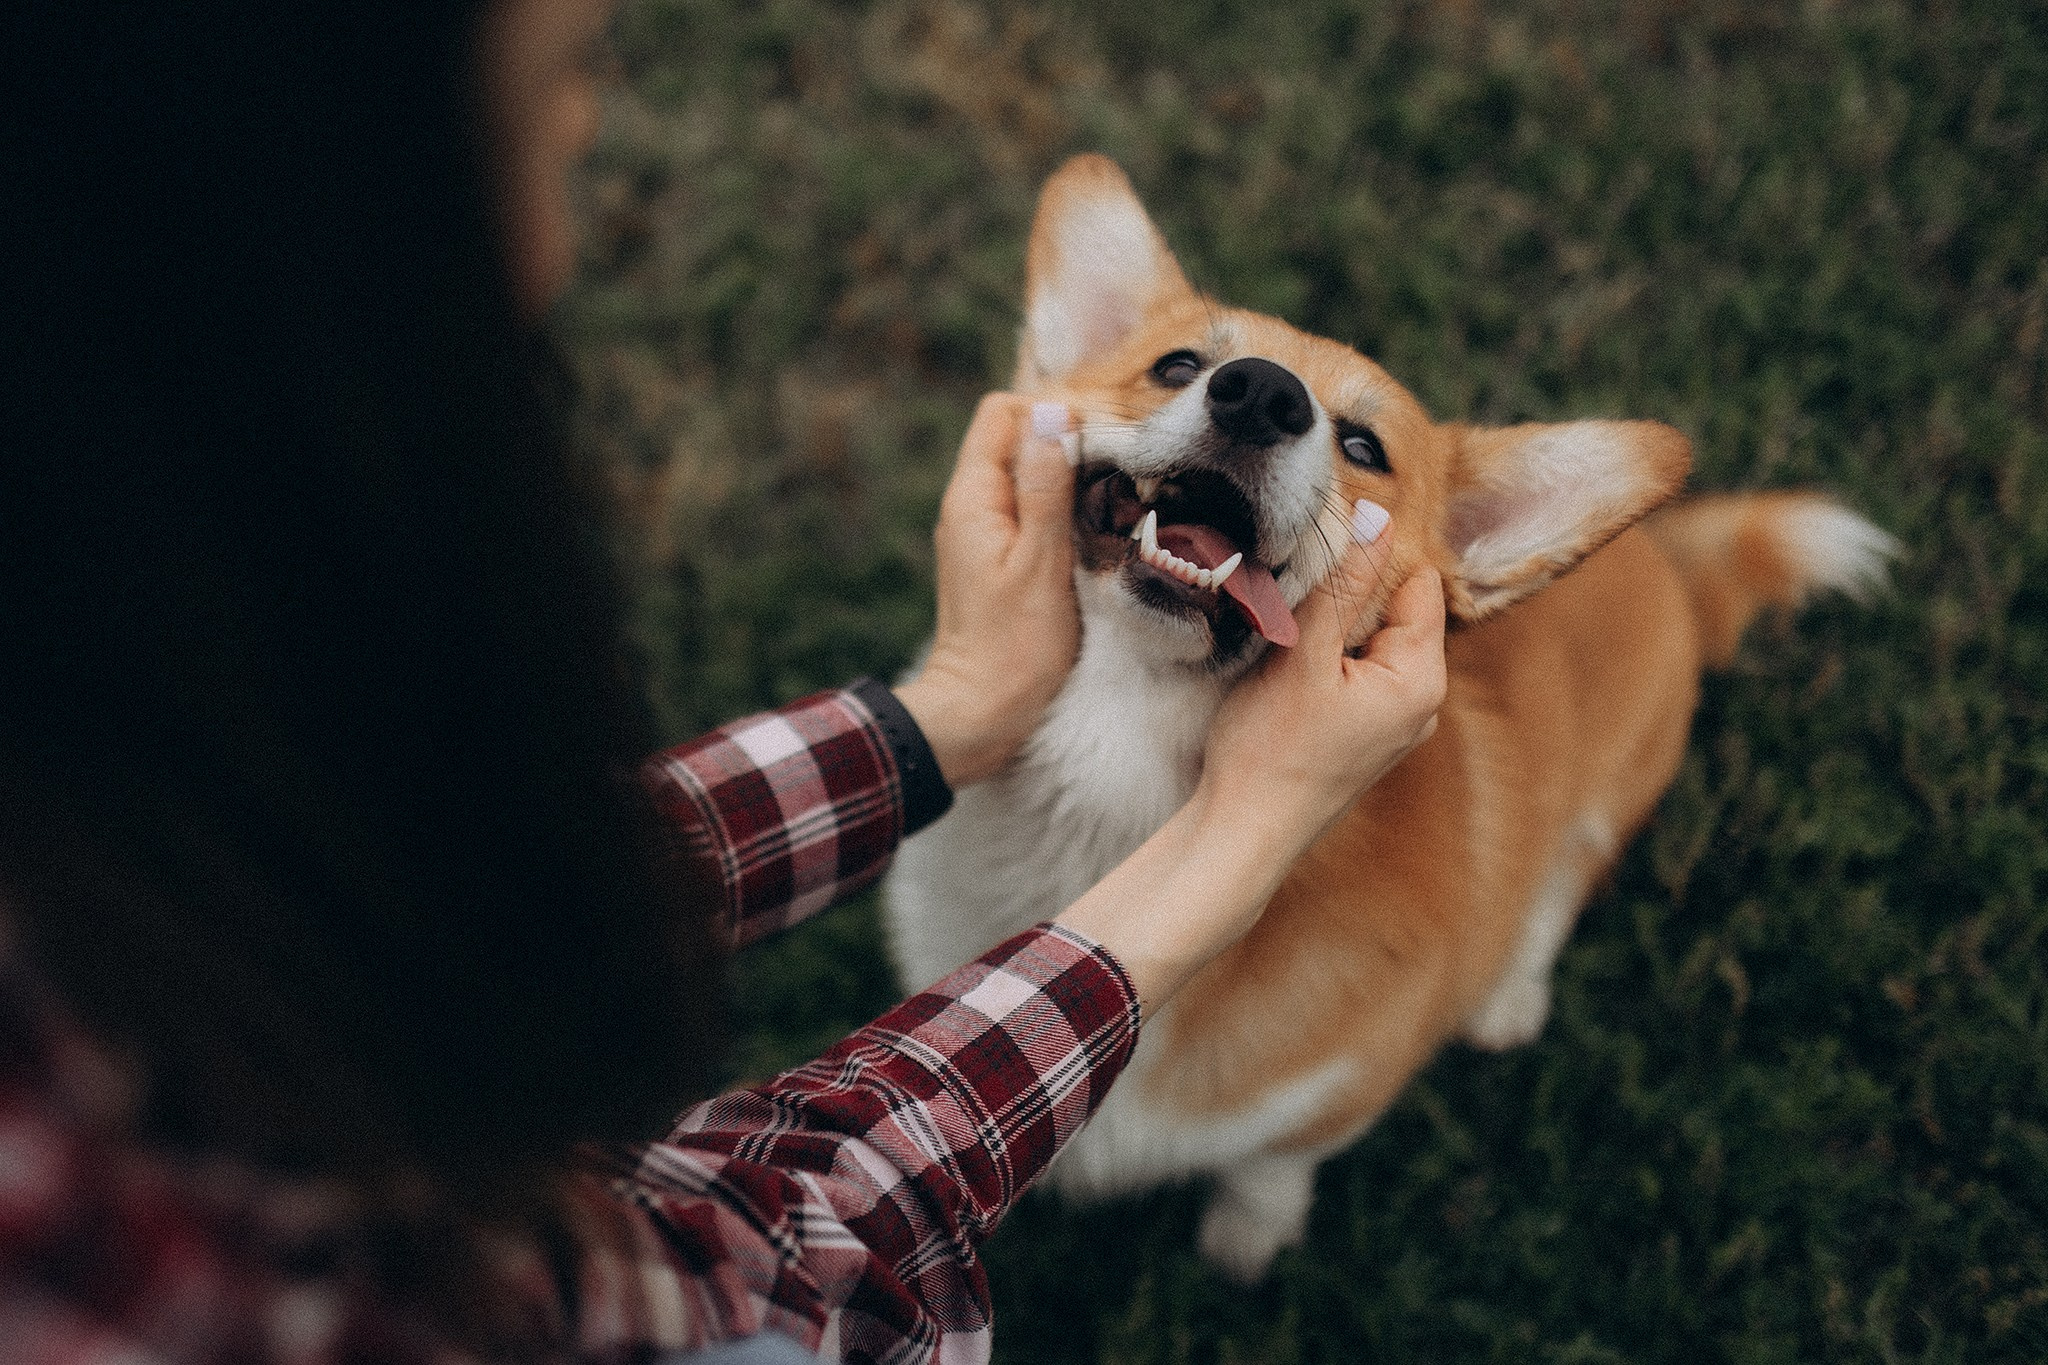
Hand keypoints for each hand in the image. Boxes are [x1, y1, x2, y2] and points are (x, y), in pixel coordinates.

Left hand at [894, 394, 1078, 787]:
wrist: (983, 714)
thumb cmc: (1016, 646)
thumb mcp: (1041, 561)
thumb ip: (1046, 486)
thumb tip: (1053, 412)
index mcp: (973, 497)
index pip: (1004, 411)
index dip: (1052, 414)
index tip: (1097, 447)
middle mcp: (970, 506)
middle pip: (1017, 437)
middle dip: (1065, 442)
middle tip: (1112, 476)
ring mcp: (983, 532)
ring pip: (1026, 474)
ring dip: (1067, 479)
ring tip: (1106, 507)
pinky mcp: (998, 558)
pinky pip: (1029, 509)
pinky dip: (1060, 510)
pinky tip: (1089, 537)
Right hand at [1056, 510, 1445, 1013]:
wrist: (1241, 834)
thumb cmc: (1270, 751)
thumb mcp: (1303, 654)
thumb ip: (1342, 583)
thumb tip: (1373, 515)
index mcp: (1422, 679)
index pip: (1417, 583)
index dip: (1371, 558)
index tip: (1322, 551)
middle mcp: (1421, 704)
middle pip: (1394, 612)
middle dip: (1348, 593)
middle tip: (1294, 591)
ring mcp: (1392, 724)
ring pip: (1367, 643)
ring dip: (1329, 626)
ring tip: (1284, 631)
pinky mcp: (1361, 737)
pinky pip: (1352, 673)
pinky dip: (1323, 659)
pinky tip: (1285, 665)